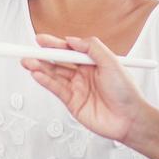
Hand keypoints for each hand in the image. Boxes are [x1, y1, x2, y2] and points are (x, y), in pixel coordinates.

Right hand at [22, 34, 146, 143]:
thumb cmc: (126, 92)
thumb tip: (72, 39)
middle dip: (43, 56)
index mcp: (93, 62)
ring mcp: (77, 89)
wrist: (130, 119)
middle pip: (59, 62)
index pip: (69, 50)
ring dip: (40, 68)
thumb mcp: (112, 62)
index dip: (54, 45)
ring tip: (28, 62)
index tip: (41, 40)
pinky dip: (45, 81)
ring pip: (55, 75)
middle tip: (29, 51)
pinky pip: (56, 89)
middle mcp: (83, 74)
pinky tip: (37, 74)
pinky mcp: (72, 103)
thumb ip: (92, 48)